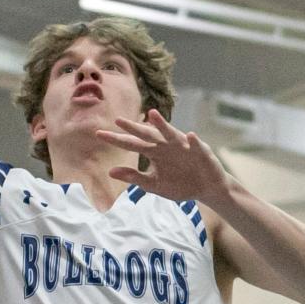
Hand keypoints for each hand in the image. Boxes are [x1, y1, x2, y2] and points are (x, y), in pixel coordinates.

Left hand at [96, 109, 229, 203]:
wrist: (205, 189)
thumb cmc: (179, 184)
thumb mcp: (153, 184)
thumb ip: (134, 177)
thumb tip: (110, 172)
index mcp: (153, 152)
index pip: (131, 144)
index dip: (116, 139)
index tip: (99, 134)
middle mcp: (165, 145)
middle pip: (147, 134)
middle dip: (133, 127)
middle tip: (118, 120)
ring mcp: (182, 146)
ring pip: (171, 133)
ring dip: (162, 124)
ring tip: (152, 114)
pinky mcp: (200, 151)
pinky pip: (196, 145)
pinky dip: (193, 141)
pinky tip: (190, 136)